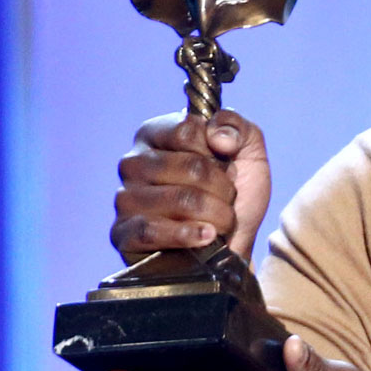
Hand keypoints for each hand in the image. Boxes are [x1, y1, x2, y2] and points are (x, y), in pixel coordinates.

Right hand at [111, 109, 270, 261]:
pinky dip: (188, 235)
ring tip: (221, 222)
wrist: (235, 245)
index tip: (227, 168)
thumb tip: (218, 136)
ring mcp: (125, 198)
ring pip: (181, 199)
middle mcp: (133, 163)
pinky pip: (153, 230)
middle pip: (191, 167)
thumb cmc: (236, 194)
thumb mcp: (247, 151)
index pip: (187, 131)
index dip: (219, 154)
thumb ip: (235, 126)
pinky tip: (207, 236)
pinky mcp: (123, 234)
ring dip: (216, 214)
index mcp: (156, 135)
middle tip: (228, 200)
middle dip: (224, 188)